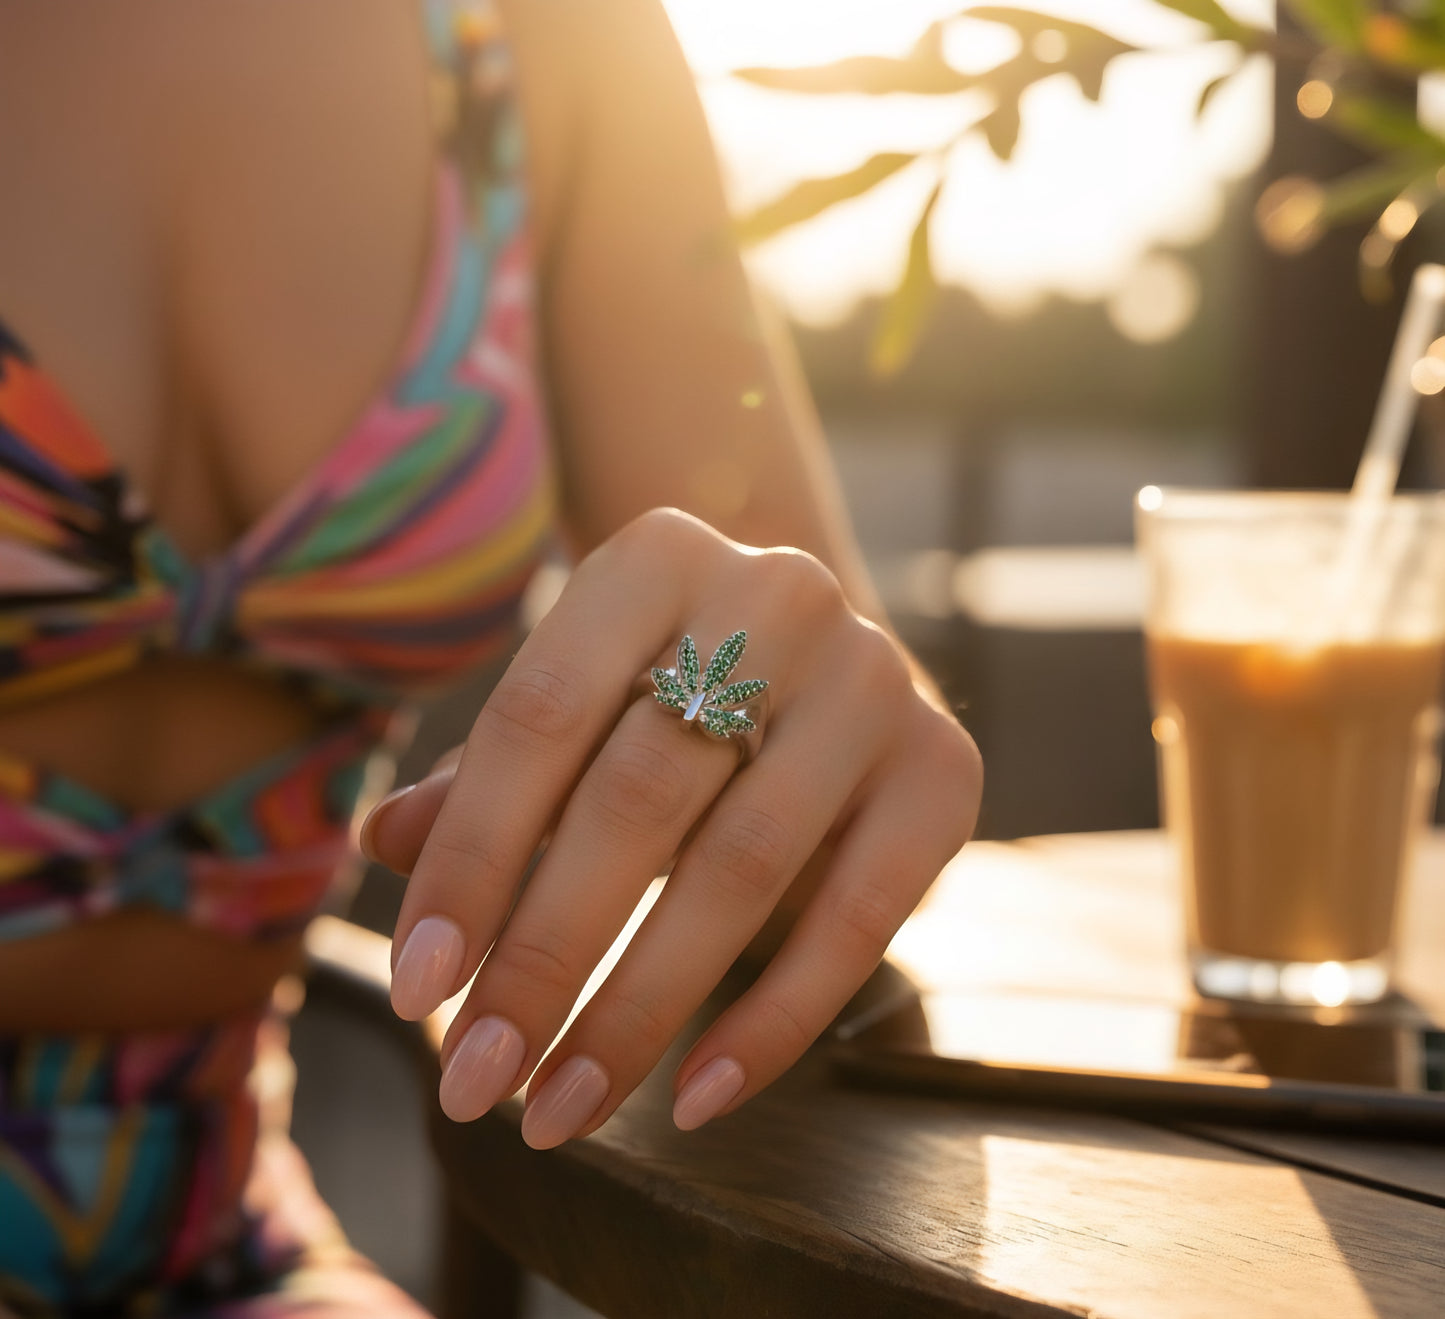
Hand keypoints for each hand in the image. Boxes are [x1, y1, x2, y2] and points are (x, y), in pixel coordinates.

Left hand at [361, 508, 981, 1147]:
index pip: (537, 719)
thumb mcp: (573, 706)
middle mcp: (777, 596)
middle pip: (636, 798)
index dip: (468, 863)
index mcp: (656, 558)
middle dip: (545, 957)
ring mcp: (874, 680)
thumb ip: (485, 775)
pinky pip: (857, 918)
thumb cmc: (663, 693)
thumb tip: (383, 845)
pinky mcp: (943, 770)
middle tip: (478, 1077)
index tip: (414, 991)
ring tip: (559, 1107)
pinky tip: (694, 1094)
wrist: (820, 663)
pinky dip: (773, 1019)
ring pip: (740, 867)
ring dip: (639, 1011)